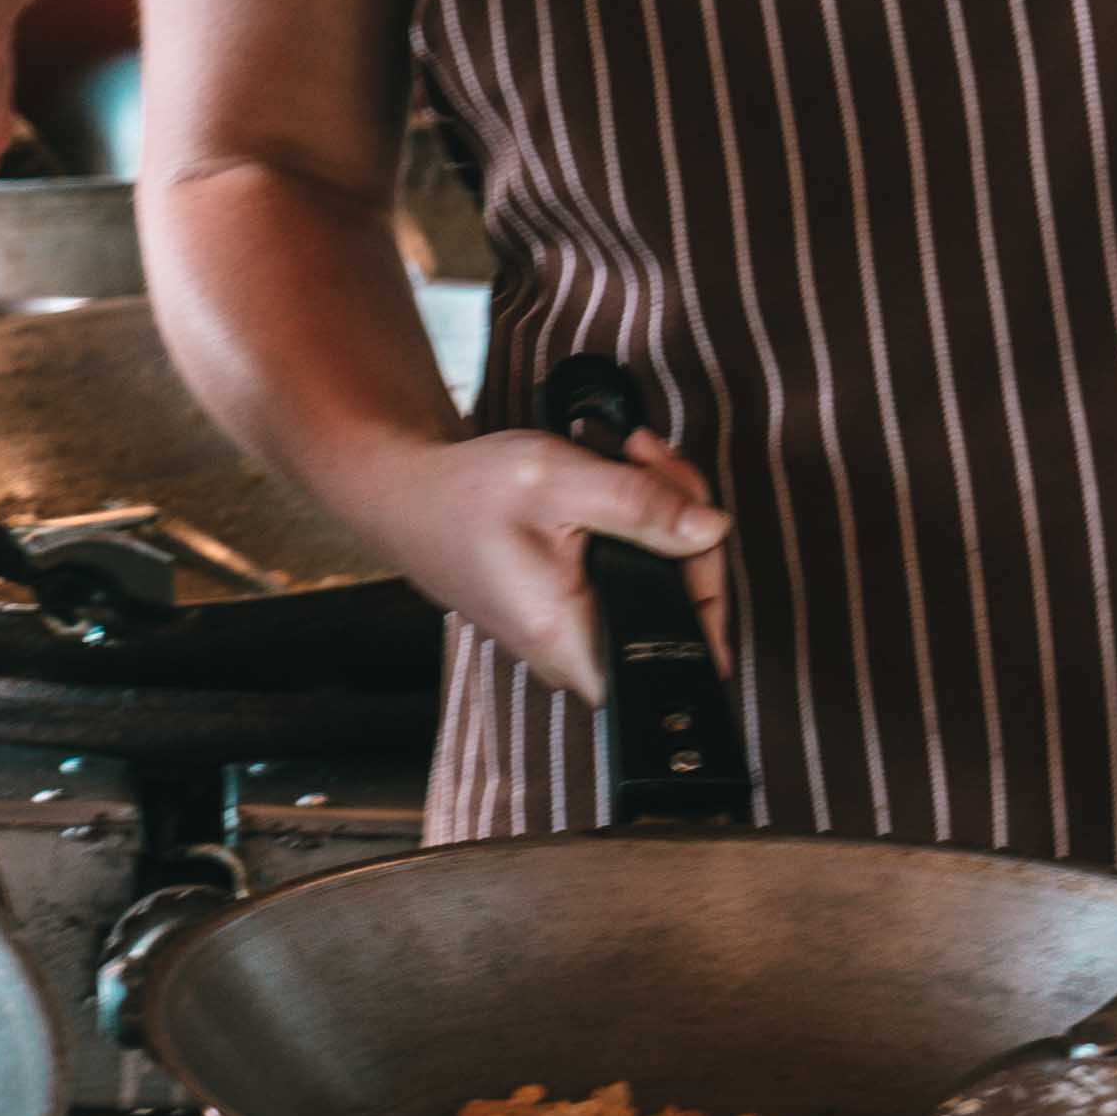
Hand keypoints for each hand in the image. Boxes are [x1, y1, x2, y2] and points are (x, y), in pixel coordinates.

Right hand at [357, 418, 736, 713]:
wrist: (403, 498)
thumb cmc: (465, 493)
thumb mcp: (559, 480)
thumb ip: (642, 506)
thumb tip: (714, 529)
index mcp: (571, 637)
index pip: (690, 642)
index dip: (706, 571)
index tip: (678, 503)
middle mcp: (575, 657)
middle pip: (684, 609)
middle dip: (685, 525)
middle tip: (649, 459)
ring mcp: (574, 640)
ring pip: (663, 591)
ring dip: (664, 519)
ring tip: (630, 458)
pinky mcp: (572, 618)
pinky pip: (634, 585)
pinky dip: (637, 531)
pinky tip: (615, 485)